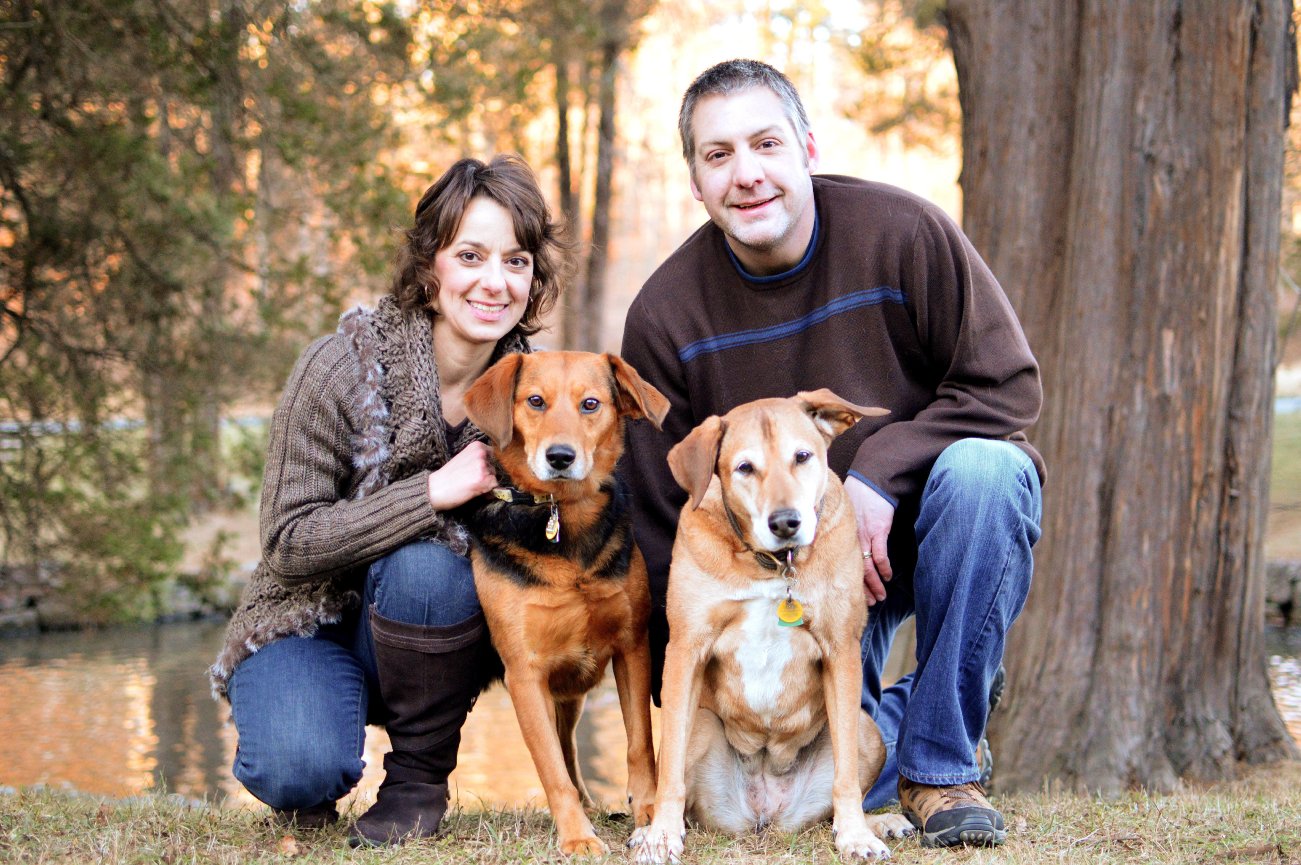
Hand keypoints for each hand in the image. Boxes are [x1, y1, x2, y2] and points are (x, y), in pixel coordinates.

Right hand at [427, 441, 497, 510]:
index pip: (491, 455)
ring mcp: (484, 466)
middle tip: (470, 481)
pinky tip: (476, 492)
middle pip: (493, 467)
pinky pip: (495, 488)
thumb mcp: (463, 459)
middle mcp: (482, 454)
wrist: (435, 488)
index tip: (475, 471)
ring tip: (471, 487)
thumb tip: (491, 470)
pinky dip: (488, 493)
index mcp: (476, 446)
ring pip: (494, 478)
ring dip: (487, 484)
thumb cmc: (447, 476)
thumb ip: (476, 460)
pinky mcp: (486, 480)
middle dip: (486, 476)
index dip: (485, 465)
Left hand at [844, 476, 894, 606]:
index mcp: (844, 536)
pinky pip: (880, 555)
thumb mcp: (847, 515)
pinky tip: (887, 578)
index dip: (849, 579)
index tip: (850, 592)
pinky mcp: (879, 532)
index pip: (843, 563)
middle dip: (862, 588)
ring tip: (878, 597)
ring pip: (868, 567)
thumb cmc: (859, 497)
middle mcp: (854, 539)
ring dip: (874, 584)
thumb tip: (838, 541)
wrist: (871, 483)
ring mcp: (866, 537)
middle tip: (865, 603)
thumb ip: (844, 530)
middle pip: (855, 569)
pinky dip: (884, 568)